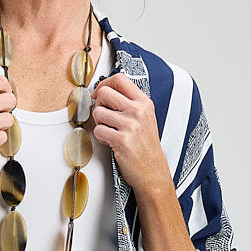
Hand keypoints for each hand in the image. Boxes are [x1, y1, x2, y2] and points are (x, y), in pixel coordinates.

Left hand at [91, 73, 169, 196]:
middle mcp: (138, 110)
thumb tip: (104, 92)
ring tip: (110, 132)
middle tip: (105, 117)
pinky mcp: (121, 140)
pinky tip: (111, 142)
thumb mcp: (145, 118)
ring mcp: (130, 125)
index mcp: (144, 102)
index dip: (104, 84)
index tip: (99, 94)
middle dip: (99, 105)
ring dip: (99, 123)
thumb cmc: (146, 146)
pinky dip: (101, 138)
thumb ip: (128, 103)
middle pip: (105, 93)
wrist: (153, 172)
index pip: (119, 79)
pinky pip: (98, 131)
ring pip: (98, 112)